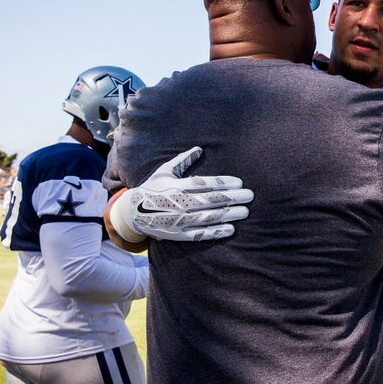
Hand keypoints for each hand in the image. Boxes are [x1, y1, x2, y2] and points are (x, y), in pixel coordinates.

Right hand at [110, 147, 252, 241]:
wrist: (132, 213)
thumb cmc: (152, 188)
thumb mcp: (164, 171)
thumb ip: (182, 160)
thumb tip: (200, 148)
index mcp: (175, 186)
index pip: (203, 183)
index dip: (222, 183)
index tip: (239, 182)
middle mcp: (178, 203)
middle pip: (210, 200)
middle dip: (232, 198)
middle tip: (250, 196)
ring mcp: (178, 220)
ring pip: (208, 217)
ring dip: (229, 215)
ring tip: (245, 212)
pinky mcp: (178, 234)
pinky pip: (200, 234)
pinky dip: (216, 232)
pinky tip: (231, 229)